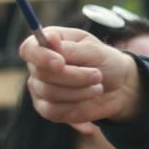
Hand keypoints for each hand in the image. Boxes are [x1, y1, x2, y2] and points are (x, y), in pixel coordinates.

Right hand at [19, 27, 144, 125]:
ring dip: (79, 91)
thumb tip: (49, 38)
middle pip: (42, 74)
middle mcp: (39, 66)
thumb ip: (71, 48)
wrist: (119, 87)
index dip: (41, 56)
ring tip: (98, 87)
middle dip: (74, 76)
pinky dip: (76, 105)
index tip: (61, 62)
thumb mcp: (94, 50)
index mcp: (47, 44)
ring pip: (49, 93)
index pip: (28, 49)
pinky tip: (89, 98)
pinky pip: (53, 111)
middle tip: (98, 75)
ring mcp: (40, 88)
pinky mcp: (48, 109)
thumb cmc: (105, 62)